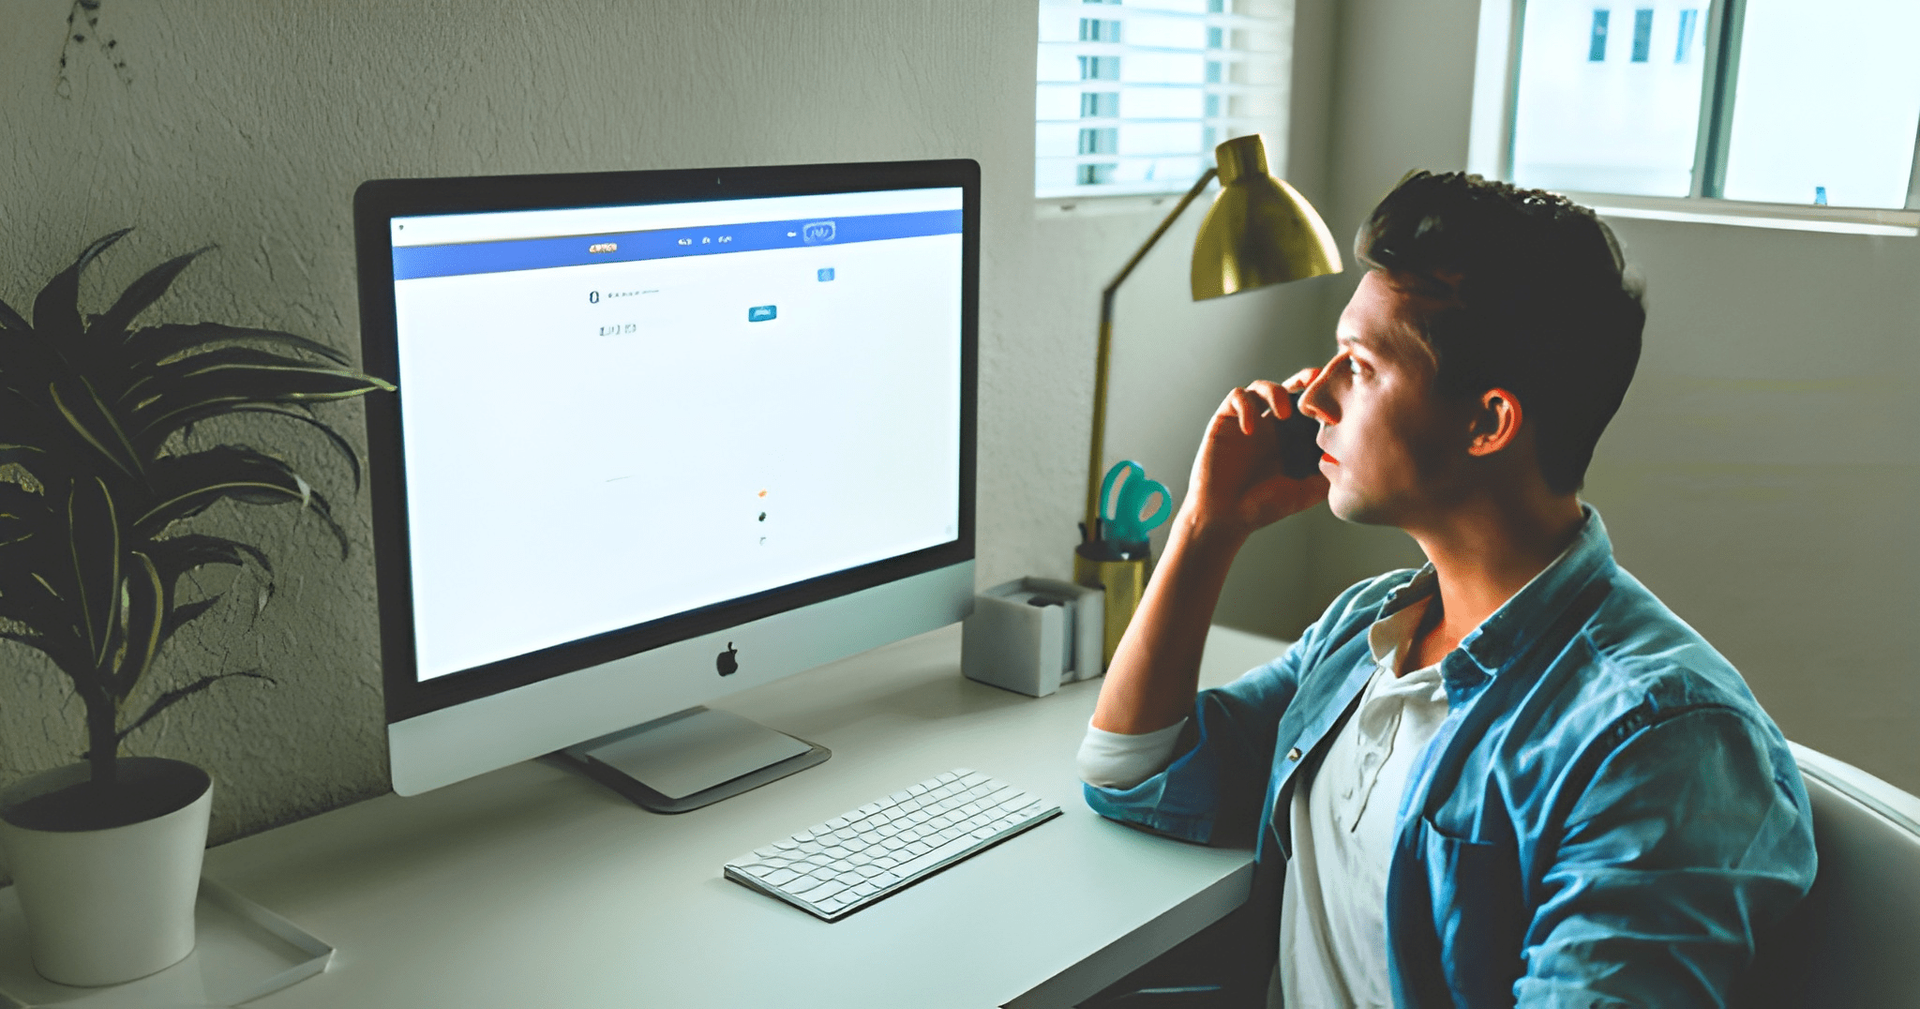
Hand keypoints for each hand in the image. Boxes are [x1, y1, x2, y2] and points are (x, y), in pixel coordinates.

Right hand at [1180, 370, 1328, 542]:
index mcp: (1290, 439)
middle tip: (1315, 380)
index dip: (1321, 397)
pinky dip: (1246, 406)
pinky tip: (1250, 429)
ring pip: (1261, 387)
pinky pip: (1236, 397)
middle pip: (1288, 387)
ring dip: (1275, 392)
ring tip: (1283, 413)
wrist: (1225, 517)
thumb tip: (1353, 459)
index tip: (1336, 398)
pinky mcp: (1224, 421)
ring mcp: (1247, 422)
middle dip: (1303, 379)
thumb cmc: (1263, 507)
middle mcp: (1269, 426)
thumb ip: (1327, 475)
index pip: (1308, 407)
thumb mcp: (1305, 492)